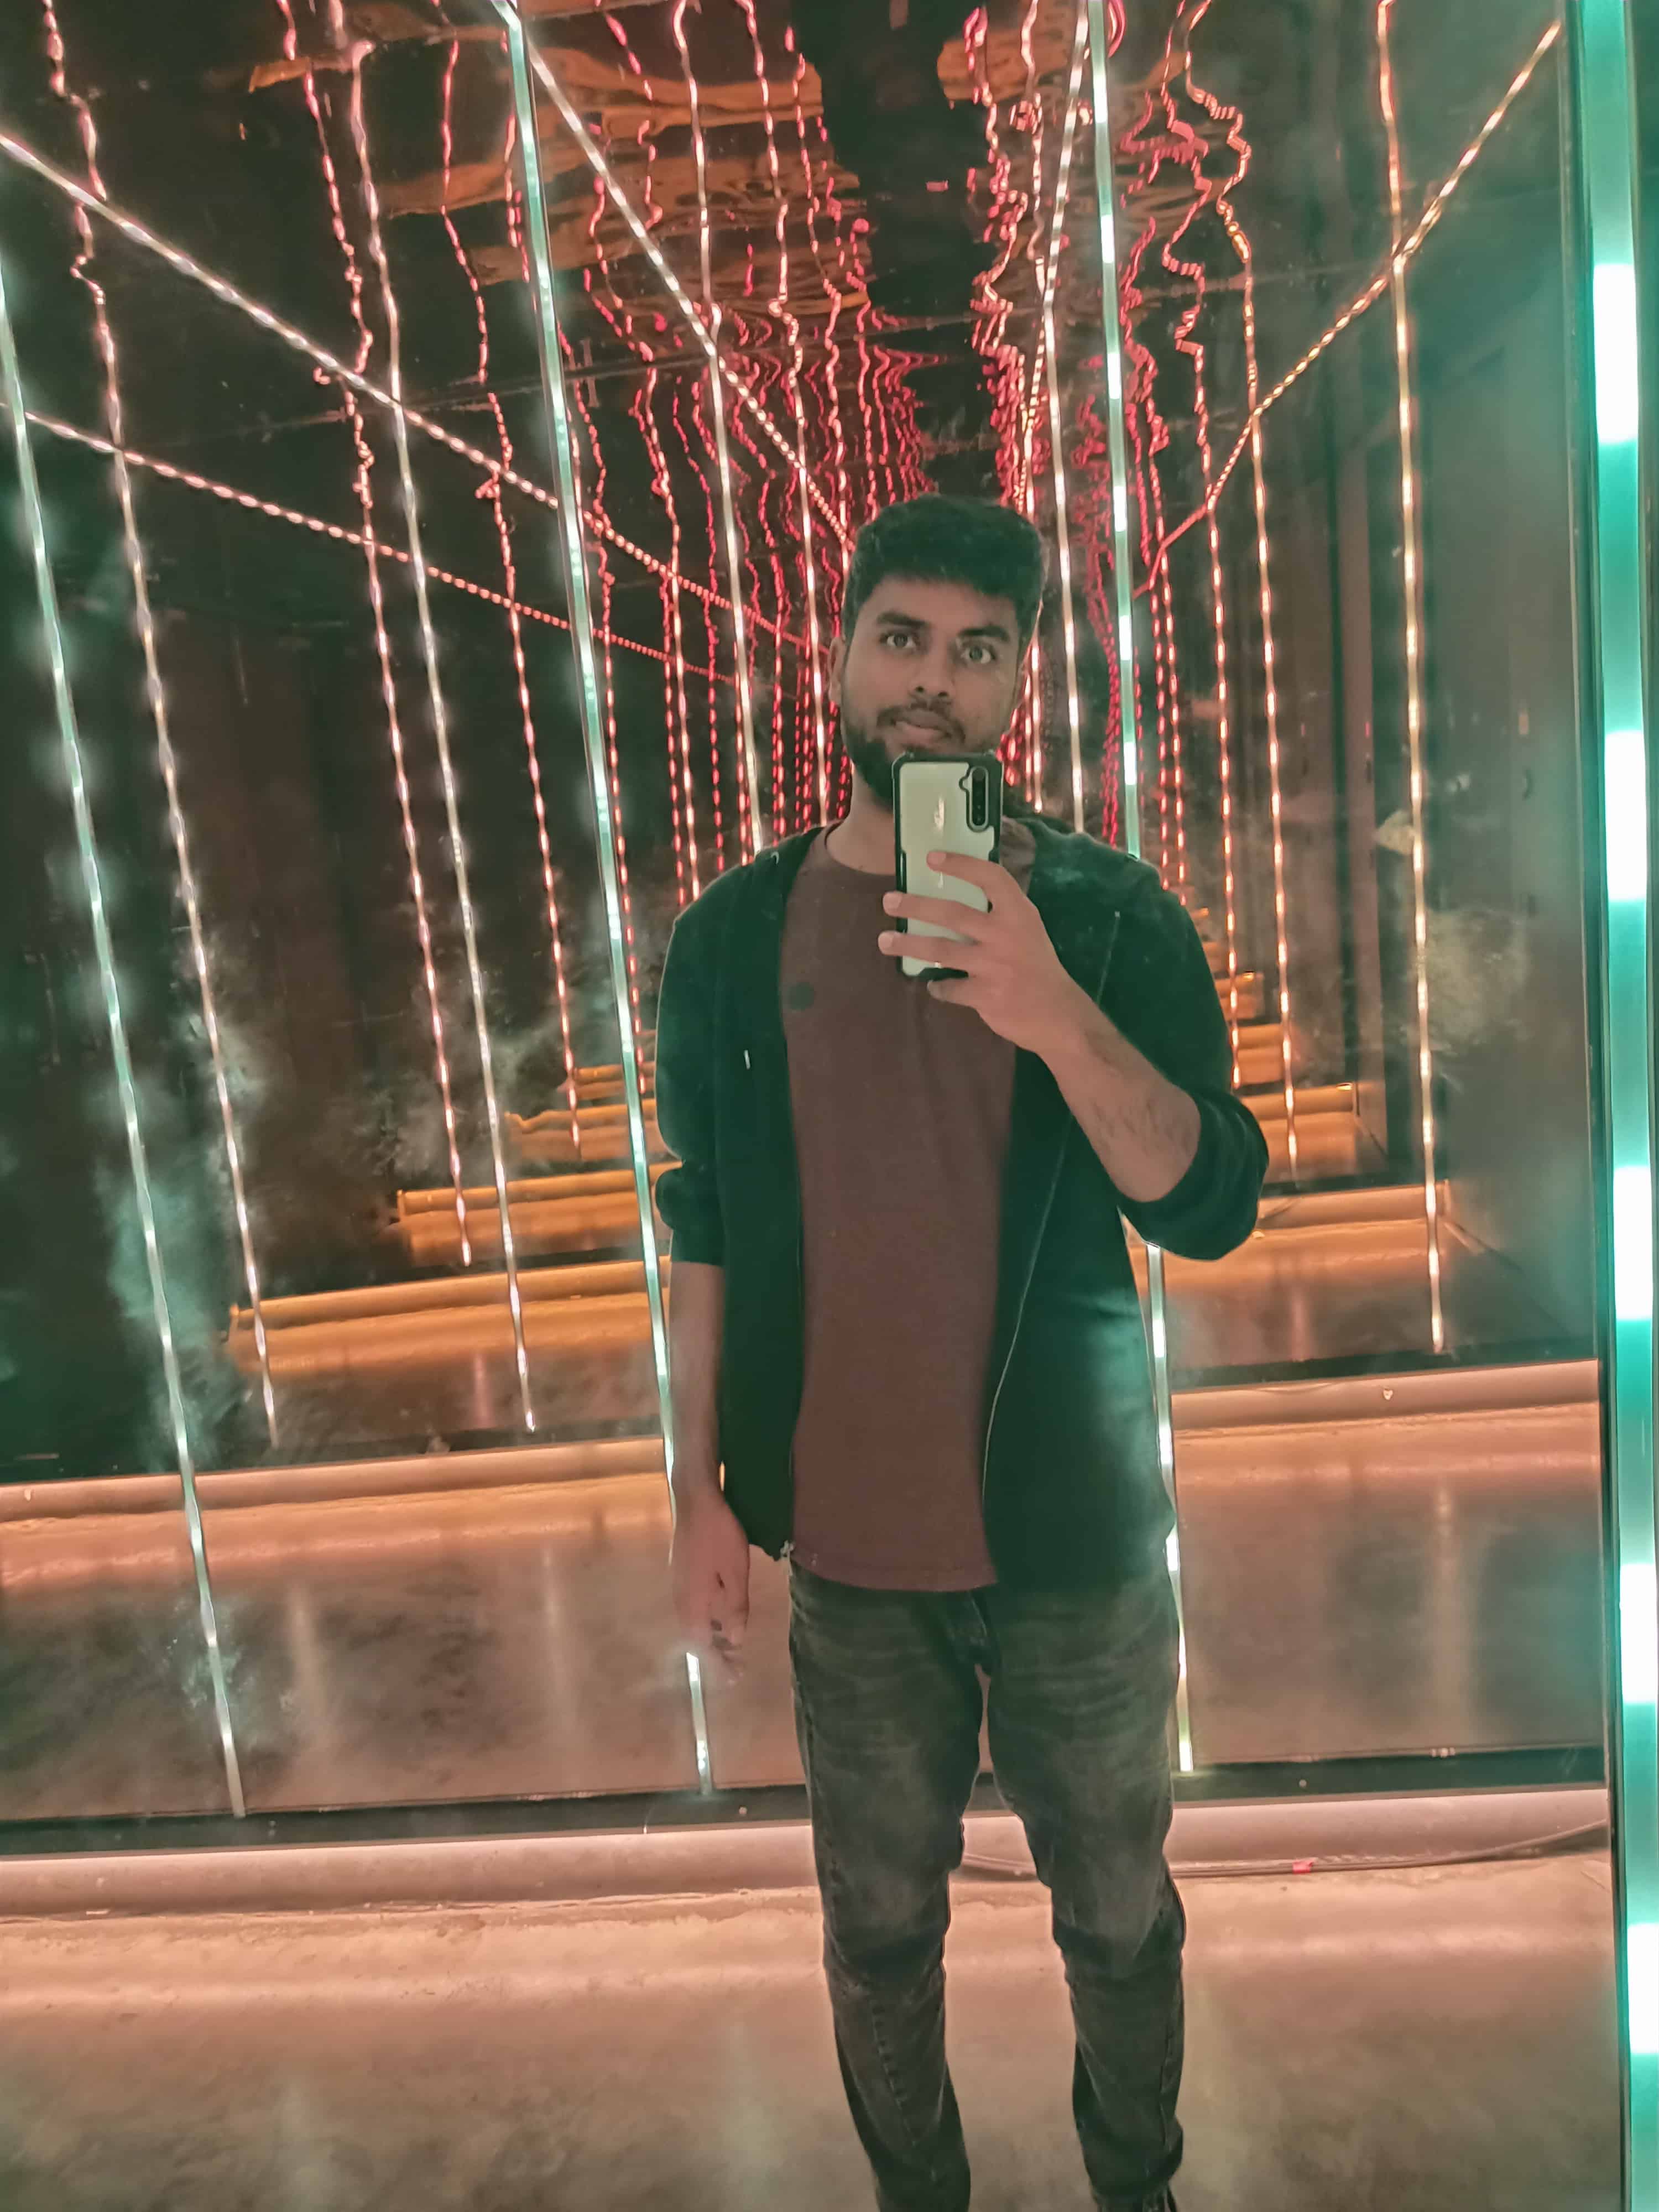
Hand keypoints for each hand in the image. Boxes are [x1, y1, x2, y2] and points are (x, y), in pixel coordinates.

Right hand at [670, 1487, 750, 1681]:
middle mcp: (680, 1600)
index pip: (703, 1647)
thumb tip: (736, 1641)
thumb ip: (735, 1608)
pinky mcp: (679, 1573)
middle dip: (715, 1655)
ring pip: (692, 1623)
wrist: (694, 1500)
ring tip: (730, 1645)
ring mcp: (677, 1586)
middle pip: (694, 1638)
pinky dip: (706, 1620)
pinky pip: (691, 1608)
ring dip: (710, 1638)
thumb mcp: (736, 1572)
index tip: (734, 1678)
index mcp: (693, 1604)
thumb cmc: (719, 1535)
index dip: (718, 1665)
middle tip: (736, 1666)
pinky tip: (720, 1614)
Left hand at [877, 850, 1088, 1056]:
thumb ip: (1000, 914)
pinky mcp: (984, 995)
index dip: (961, 864)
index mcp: (1019, 913)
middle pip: (951, 913)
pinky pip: (948, 988)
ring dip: (908, 945)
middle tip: (889, 901)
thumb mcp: (1027, 930)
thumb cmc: (1037, 967)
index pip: (990, 877)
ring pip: (939, 950)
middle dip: (915, 906)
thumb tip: (956, 899)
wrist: (1058, 1014)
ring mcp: (993, 966)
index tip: (931, 858)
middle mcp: (1005, 935)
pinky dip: (937, 986)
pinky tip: (933, 985)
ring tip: (885, 941)